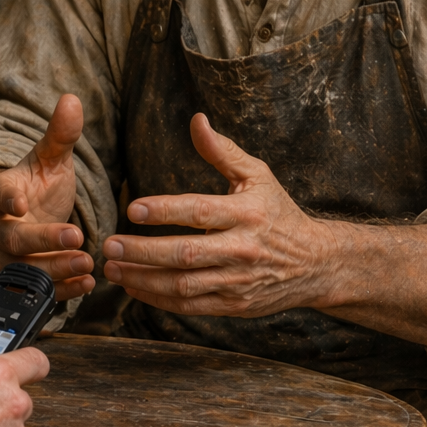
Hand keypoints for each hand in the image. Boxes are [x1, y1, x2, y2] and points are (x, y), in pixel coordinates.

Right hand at [0, 94, 94, 302]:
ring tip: (87, 265)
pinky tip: (86, 284)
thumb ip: (61, 134)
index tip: (21, 203)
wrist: (29, 218)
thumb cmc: (38, 185)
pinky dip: (61, 291)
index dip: (8, 198)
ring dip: (56, 270)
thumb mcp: (51, 160)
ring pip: (23, 268)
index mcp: (1, 192)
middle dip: (44, 240)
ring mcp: (5, 256)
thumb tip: (72, 99)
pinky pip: (35, 290)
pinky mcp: (19, 279)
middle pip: (13, 238)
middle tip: (76, 238)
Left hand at [102, 113, 332, 315]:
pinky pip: (190, 306)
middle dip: (143, 251)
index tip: (133, 209)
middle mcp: (242, 249)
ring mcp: (237, 281)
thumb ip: (223, 151)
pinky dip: (159, 299)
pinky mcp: (234, 305)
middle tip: (109, 245)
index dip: (165, 211)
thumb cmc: (278, 213)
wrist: (316, 263)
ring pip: (183, 285)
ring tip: (112, 269)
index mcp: (246, 213)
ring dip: (144, 279)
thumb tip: (196, 120)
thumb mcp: (258, 176)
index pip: (200, 212)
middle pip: (186, 253)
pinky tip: (134, 287)